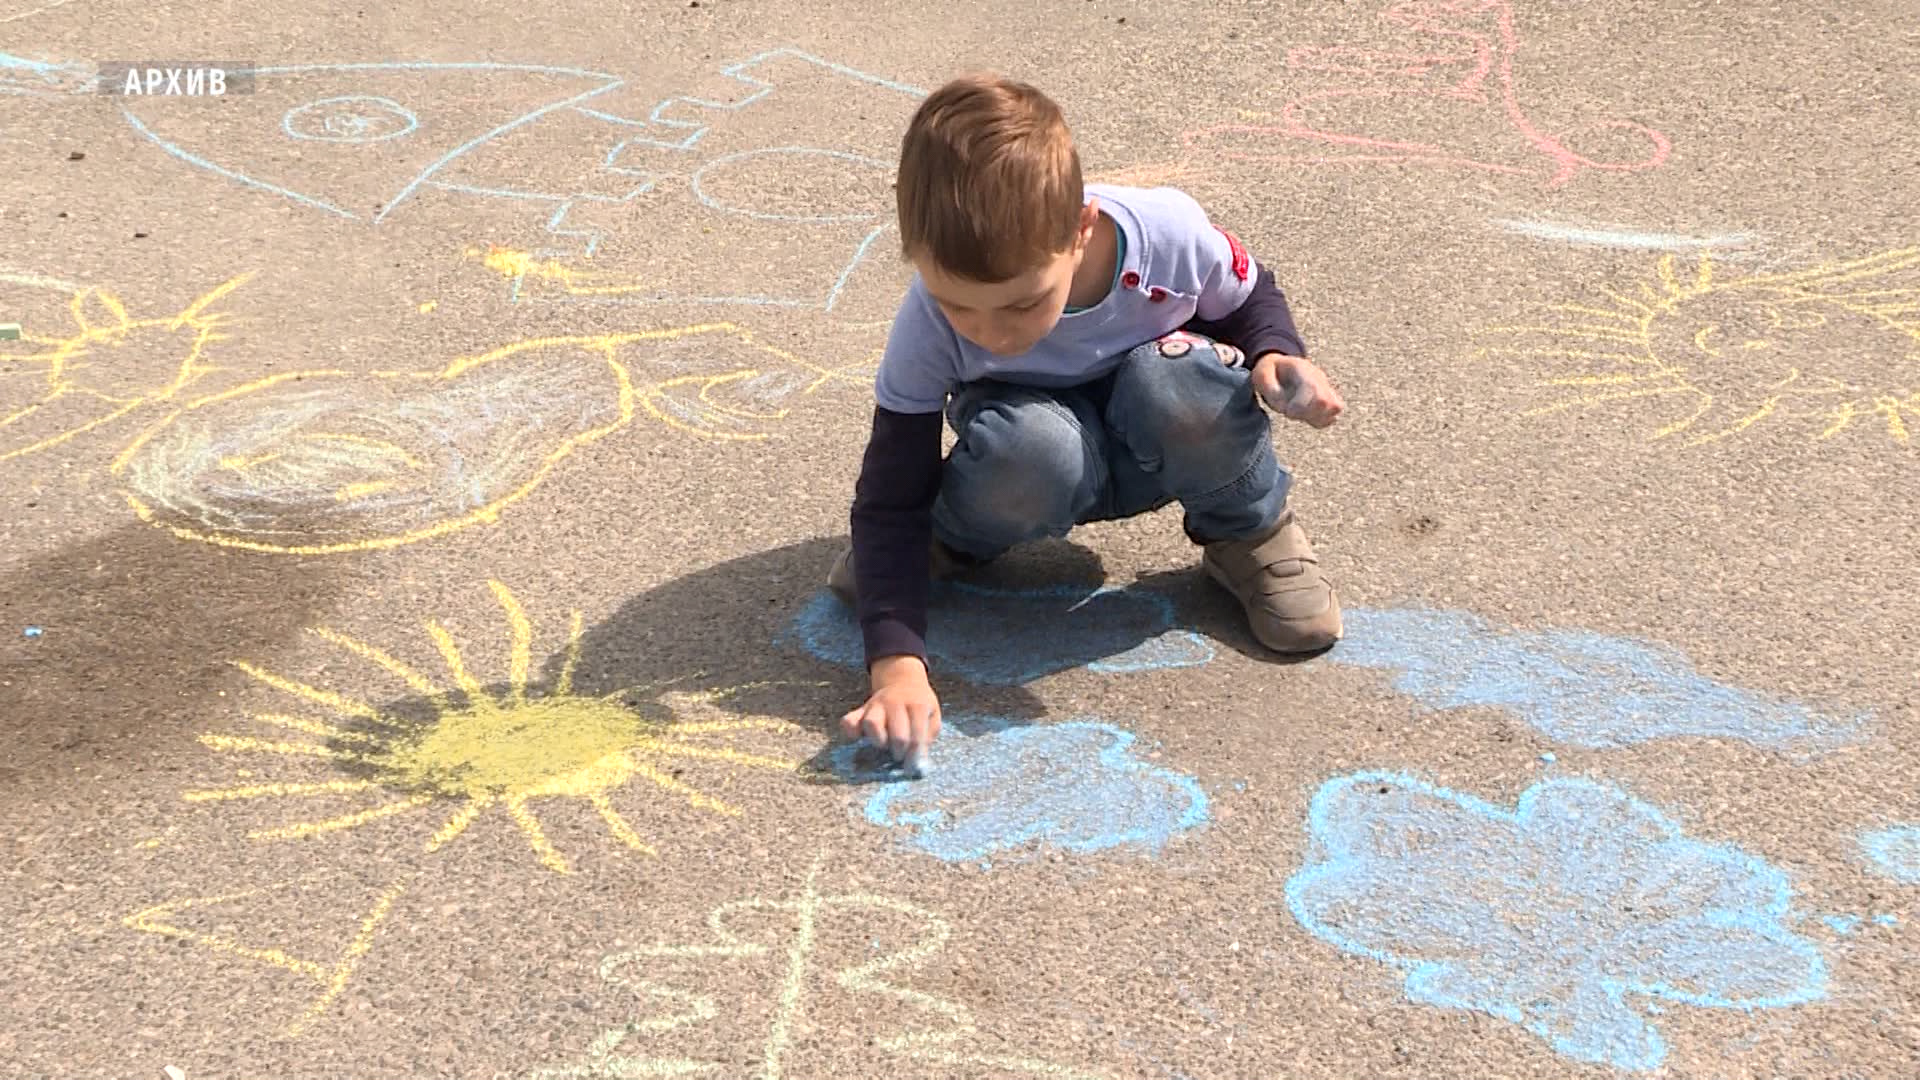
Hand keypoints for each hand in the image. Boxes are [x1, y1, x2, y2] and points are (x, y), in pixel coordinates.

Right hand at [840, 655, 940, 770]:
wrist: (902, 681)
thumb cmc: (919, 705)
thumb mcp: (933, 715)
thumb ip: (928, 735)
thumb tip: (918, 761)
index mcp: (917, 705)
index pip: (917, 736)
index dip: (916, 756)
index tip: (914, 767)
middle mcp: (895, 703)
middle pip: (897, 735)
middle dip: (900, 752)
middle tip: (900, 755)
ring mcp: (876, 705)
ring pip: (872, 724)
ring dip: (879, 741)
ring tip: (884, 745)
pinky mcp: (860, 710)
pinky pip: (848, 721)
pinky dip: (851, 733)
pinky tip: (859, 739)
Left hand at [1252, 353, 1344, 427]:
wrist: (1280, 365)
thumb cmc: (1269, 370)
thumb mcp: (1261, 374)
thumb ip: (1270, 389)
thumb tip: (1284, 406)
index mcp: (1304, 371)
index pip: (1315, 391)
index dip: (1302, 406)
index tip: (1287, 410)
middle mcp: (1320, 379)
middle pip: (1331, 402)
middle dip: (1308, 414)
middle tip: (1291, 412)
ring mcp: (1327, 389)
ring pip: (1335, 409)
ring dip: (1315, 417)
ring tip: (1298, 413)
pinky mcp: (1328, 400)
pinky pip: (1332, 416)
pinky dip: (1319, 420)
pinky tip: (1305, 415)